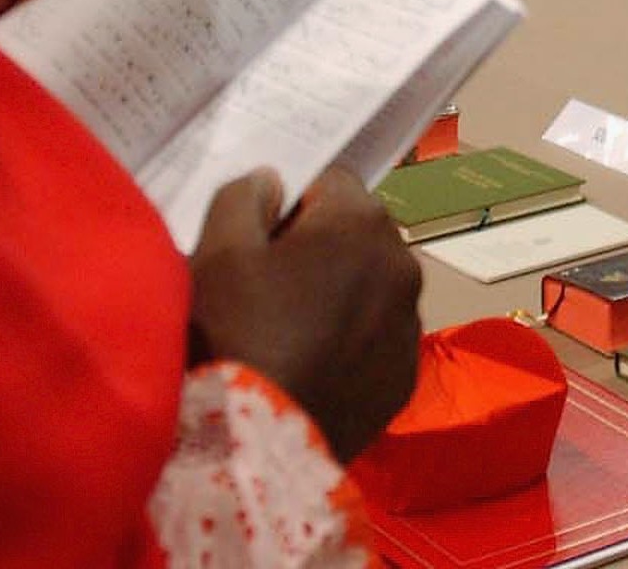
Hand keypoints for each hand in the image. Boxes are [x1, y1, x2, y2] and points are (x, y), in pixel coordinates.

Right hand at [190, 168, 424, 463]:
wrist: (253, 446)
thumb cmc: (234, 333)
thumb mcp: (219, 251)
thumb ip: (243, 196)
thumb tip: (273, 181)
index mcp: (361, 222)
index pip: (330, 181)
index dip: (291, 205)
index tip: (261, 242)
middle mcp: (402, 264)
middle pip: (357, 235)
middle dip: (321, 248)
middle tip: (270, 290)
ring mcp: (408, 325)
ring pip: (372, 288)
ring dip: (341, 295)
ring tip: (289, 334)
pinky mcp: (404, 377)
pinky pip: (377, 340)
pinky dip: (352, 344)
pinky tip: (311, 368)